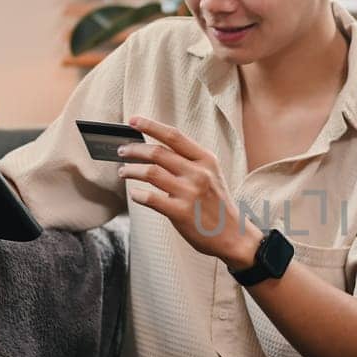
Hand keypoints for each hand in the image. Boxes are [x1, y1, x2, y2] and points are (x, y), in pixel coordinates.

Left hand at [116, 115, 258, 265]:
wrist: (234, 235)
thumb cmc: (218, 205)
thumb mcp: (212, 175)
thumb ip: (190, 161)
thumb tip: (158, 150)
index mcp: (206, 160)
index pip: (174, 136)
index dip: (151, 126)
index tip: (133, 120)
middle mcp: (198, 173)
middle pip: (157, 152)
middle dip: (134, 149)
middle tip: (123, 151)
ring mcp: (190, 193)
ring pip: (150, 172)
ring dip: (131, 170)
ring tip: (123, 171)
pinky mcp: (181, 212)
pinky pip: (150, 198)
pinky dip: (137, 194)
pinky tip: (135, 194)